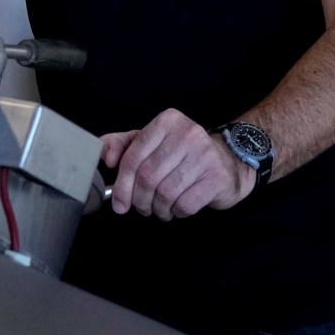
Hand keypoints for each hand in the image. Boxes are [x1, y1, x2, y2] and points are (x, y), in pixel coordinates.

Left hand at [98, 109, 256, 220]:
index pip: (134, 156)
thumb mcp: (152, 142)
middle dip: (139, 200)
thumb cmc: (184, 154)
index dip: (122, 184)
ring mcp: (205, 155)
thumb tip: (104, 158)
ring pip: (165, 193)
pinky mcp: (217, 177)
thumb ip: (123, 145)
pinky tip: (178, 207)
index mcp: (166, 122)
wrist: (230, 161)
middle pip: (148, 177)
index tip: (119, 203)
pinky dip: (176, 212)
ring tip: (161, 208)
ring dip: (158, 208)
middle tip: (141, 207)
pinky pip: (184, 205)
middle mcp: (187, 134)